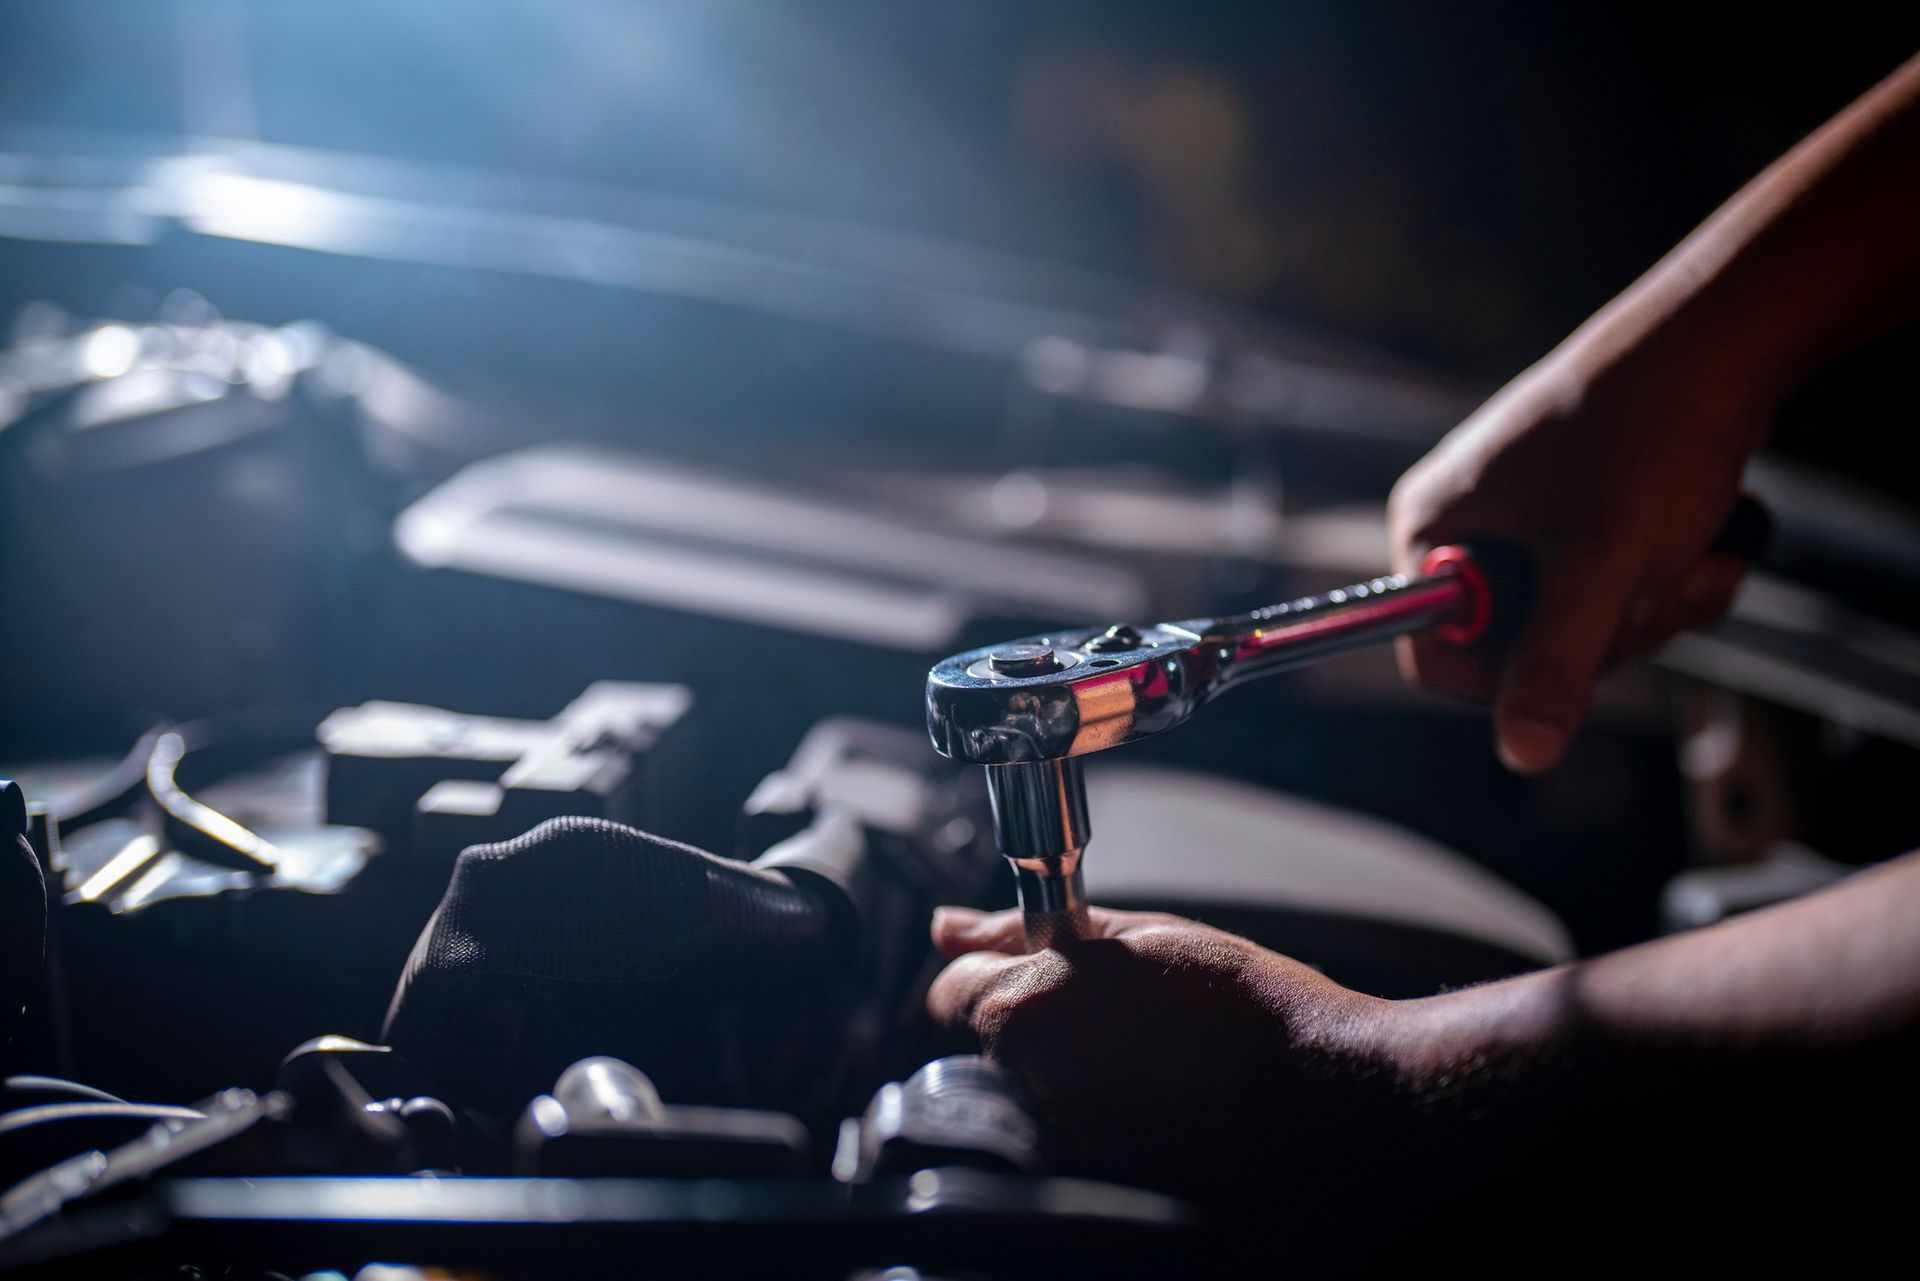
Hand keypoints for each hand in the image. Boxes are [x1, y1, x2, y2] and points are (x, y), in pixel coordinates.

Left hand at [926, 904, 1399, 1193]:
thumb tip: (946, 926)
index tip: (1045, 986)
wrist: (1339, 1113)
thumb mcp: (1138, 942)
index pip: (946, 994)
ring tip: (1146, 1078)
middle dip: (1027, 1038)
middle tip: (1112, 1032)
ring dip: (1058, 1089)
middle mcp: (1022, 1097)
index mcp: (1021, 1017)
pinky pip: (1060, 1158)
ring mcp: (1054, 1161)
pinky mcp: (1090, 1200)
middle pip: (980, 1056)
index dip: (997, 980)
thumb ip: (1024, 933)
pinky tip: (1156, 1122)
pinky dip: (1094, 1138)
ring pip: (1019, 1109)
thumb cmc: (1250, 1015)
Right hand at [1388, 327, 1763, 773]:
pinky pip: (1606, 588)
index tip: (1582, 656)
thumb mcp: (1601, 567)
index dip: (1512, 677)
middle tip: (1663, 590)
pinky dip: (1660, 582)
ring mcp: (1520, 519)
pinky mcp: (1574, 513)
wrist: (1724, 343)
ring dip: (1649, 611)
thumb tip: (1521, 753)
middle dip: (1607, 636)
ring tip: (1698, 559)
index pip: (1434, 656)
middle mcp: (1462, 526)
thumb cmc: (1647, 438)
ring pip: (1574, 623)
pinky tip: (1702, 546)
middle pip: (1514, 648)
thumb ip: (1555, 664)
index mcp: (1432, 532)